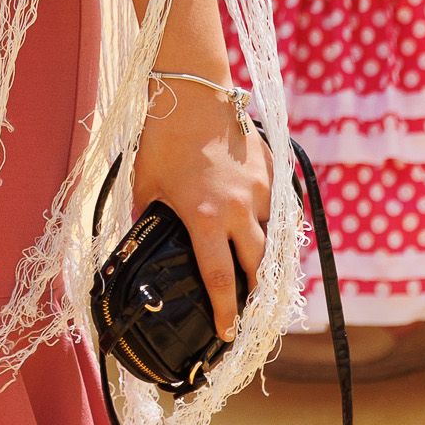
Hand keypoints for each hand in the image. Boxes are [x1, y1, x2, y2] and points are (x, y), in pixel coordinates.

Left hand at [130, 76, 272, 343]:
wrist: (193, 93)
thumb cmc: (162, 139)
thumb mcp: (146, 186)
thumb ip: (152, 219)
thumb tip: (147, 242)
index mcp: (204, 219)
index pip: (221, 279)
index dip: (225, 311)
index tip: (226, 332)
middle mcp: (239, 210)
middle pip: (258, 267)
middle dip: (256, 292)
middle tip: (250, 308)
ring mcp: (260, 190)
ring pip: (272, 235)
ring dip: (264, 253)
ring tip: (256, 267)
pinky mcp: (271, 171)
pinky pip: (277, 206)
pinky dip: (270, 218)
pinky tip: (260, 221)